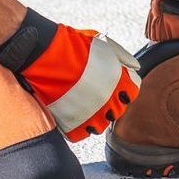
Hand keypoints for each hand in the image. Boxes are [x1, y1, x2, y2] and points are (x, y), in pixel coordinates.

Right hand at [0, 8, 140, 140]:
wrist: (43, 53)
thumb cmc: (71, 45)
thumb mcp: (102, 43)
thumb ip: (121, 56)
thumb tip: (134, 66)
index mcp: (118, 82)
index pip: (131, 94)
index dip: (122, 90)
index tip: (114, 87)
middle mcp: (108, 100)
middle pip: (116, 112)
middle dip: (108, 103)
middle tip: (94, 94)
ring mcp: (90, 114)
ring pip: (99, 126)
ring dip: (93, 117)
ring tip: (81, 104)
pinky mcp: (71, 124)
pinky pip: (80, 134)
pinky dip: (77, 126)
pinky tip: (71, 112)